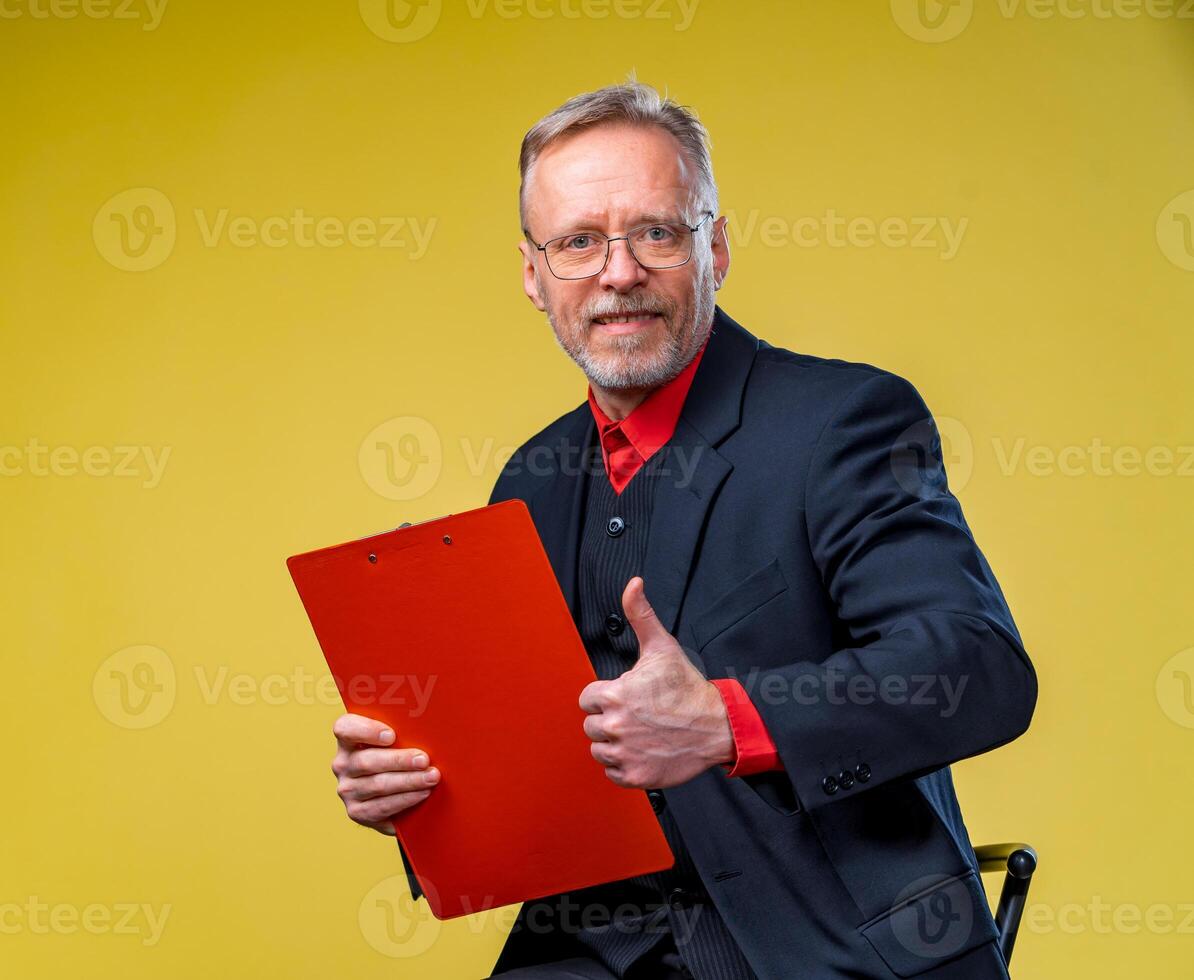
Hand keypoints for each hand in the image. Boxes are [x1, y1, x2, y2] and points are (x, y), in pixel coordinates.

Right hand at [331, 713, 439, 834]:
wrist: (394, 794)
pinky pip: (382, 807)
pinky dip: (405, 799)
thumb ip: (403, 731)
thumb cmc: (399, 756)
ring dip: (408, 781)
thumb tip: (429, 725)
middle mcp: (342, 764)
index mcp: (348, 739)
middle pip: (366, 761)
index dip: (366, 730)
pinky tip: (422, 793)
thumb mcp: (398, 739)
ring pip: (377, 785)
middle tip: (424, 760)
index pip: (345, 728)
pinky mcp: (357, 812)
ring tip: (431, 777)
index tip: (391, 735)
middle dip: (399, 760)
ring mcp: (347, 789)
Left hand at [579, 576, 734, 788]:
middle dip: (610, 720)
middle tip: (639, 715)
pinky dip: (625, 765)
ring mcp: (624, 754)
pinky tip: (644, 751)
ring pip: (600, 750)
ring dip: (616, 743)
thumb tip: (633, 584)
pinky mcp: (634, 776)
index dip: (607, 696)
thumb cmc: (687, 687)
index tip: (628, 697)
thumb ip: (640, 614)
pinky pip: (612, 772)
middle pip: (591, 725)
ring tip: (642, 733)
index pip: (587, 700)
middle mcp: (615, 726)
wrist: (717, 726)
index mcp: (615, 695)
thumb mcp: (662, 646)